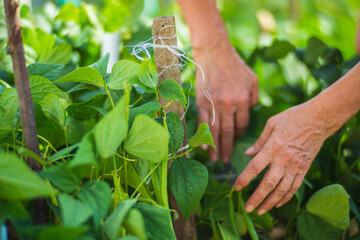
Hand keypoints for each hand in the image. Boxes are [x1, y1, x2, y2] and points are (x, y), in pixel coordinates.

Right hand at [194, 43, 257, 162]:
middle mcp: (230, 105)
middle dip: (228, 148)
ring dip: (215, 147)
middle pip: (229, 132)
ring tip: (215, 159)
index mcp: (243, 100)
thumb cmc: (235, 65)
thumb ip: (255, 96)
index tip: (236, 141)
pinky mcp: (202, 102)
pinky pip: (203, 123)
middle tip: (227, 161)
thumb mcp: (252, 78)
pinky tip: (204, 147)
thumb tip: (252, 109)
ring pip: (215, 131)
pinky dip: (203, 136)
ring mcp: (215, 104)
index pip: (242, 125)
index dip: (239, 135)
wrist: (215, 53)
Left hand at [234, 102, 334, 214]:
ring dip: (270, 202)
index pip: (255, 167)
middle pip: (269, 184)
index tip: (236, 188)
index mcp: (273, 147)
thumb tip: (247, 154)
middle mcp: (284, 159)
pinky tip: (277, 204)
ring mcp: (296, 165)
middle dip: (257, 198)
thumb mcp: (272, 123)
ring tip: (260, 211)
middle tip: (247, 208)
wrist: (319, 119)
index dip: (245, 179)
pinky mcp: (304, 168)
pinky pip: (295, 187)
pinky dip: (286, 197)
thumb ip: (259, 141)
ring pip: (282, 190)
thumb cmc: (293, 118)